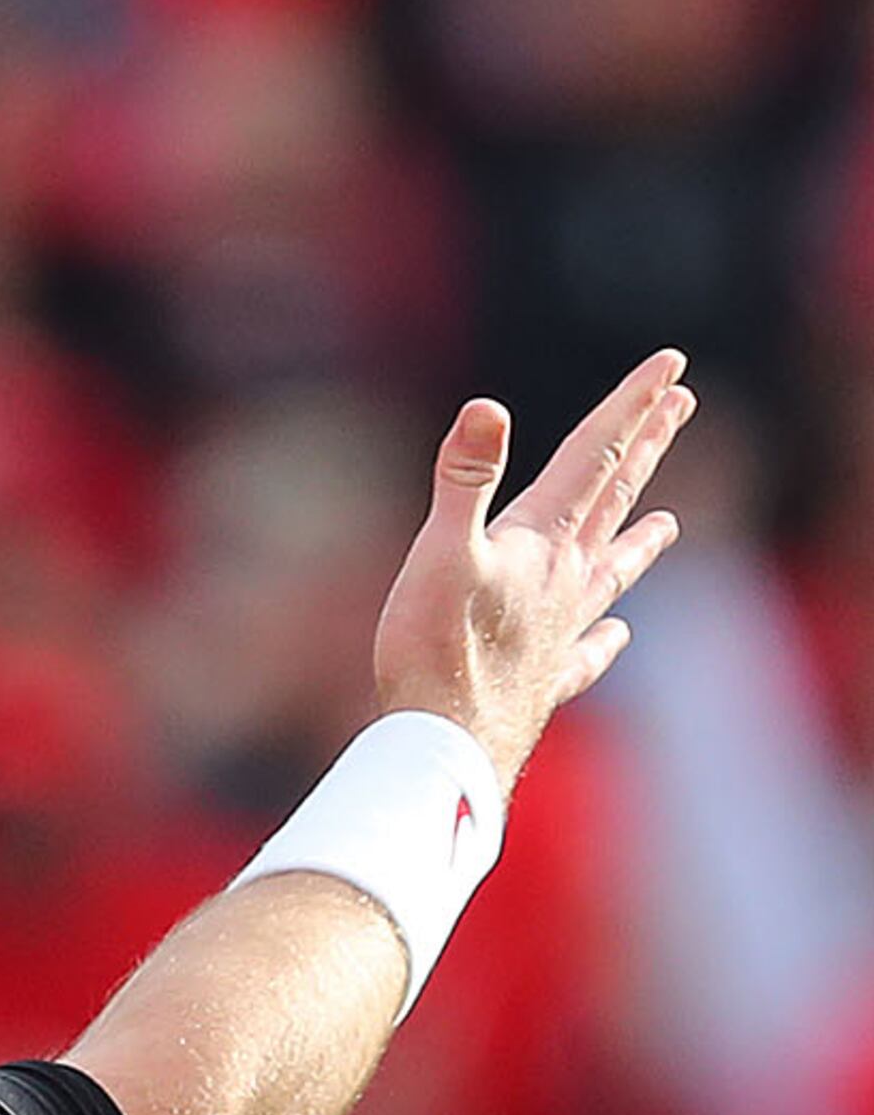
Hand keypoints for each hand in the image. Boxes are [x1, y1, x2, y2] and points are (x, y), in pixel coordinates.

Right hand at [371, 350, 690, 793]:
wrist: (446, 748)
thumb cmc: (434, 653)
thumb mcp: (438, 553)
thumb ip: (464, 480)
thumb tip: (486, 408)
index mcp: (540, 540)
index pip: (595, 455)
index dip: (630, 405)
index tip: (669, 367)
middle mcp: (563, 580)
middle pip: (614, 500)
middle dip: (645, 447)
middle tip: (679, 406)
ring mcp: (560, 633)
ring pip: (613, 573)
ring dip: (641, 542)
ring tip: (671, 522)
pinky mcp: (544, 682)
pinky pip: (588, 654)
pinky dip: (606, 641)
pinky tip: (619, 635)